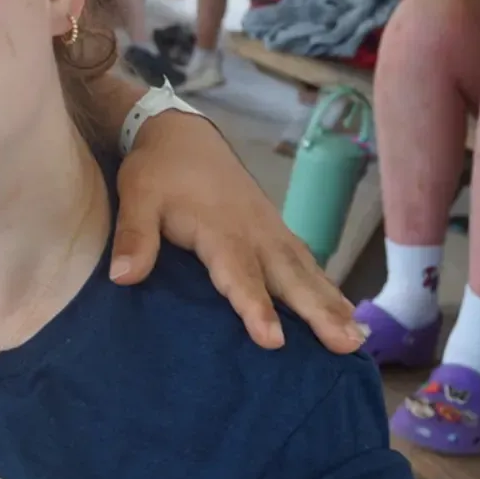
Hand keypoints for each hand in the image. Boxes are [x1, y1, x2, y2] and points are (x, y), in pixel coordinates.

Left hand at [112, 114, 361, 353]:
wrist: (182, 133)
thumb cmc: (157, 170)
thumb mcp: (136, 197)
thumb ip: (134, 236)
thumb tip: (123, 278)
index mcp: (221, 228)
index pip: (240, 274)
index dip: (255, 307)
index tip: (273, 340)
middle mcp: (255, 232)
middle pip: (289, 278)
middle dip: (318, 313)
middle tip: (347, 345)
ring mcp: (270, 230)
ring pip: (305, 271)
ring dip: (332, 304)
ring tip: (356, 339)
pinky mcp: (275, 229)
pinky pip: (305, 261)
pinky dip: (325, 286)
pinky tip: (342, 312)